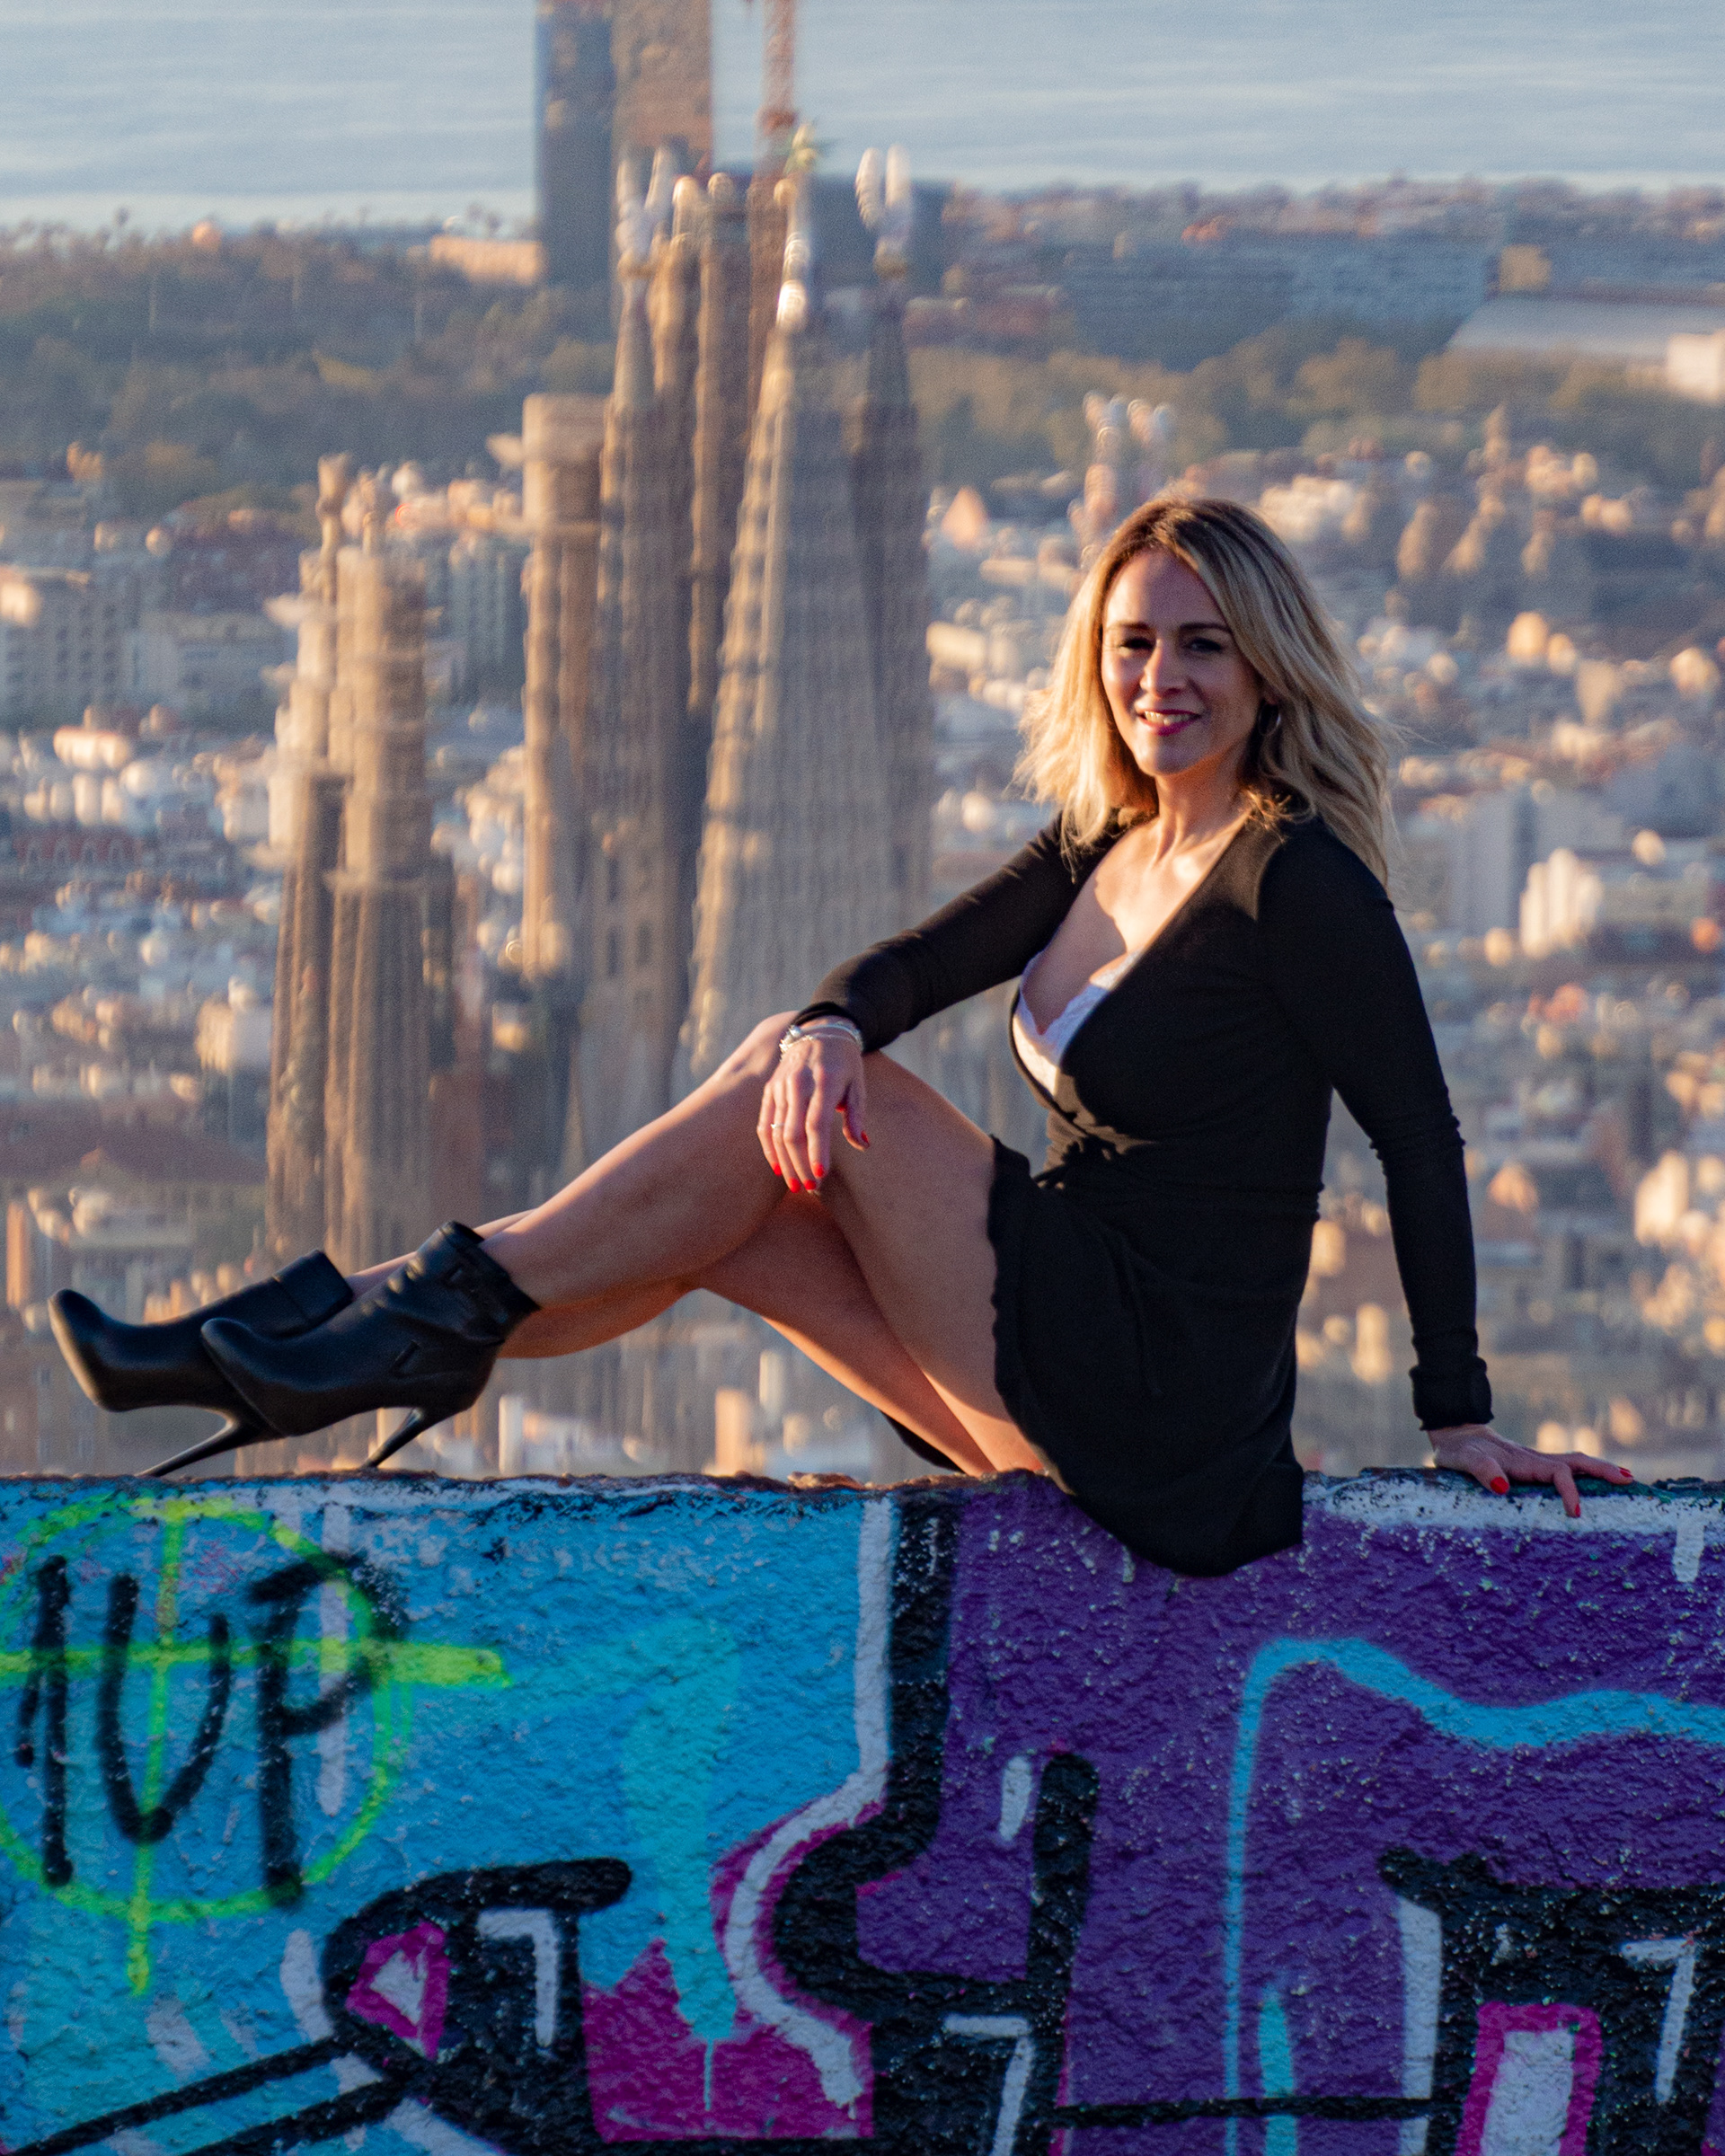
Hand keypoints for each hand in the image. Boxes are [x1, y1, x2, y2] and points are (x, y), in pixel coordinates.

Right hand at [757, 1030, 867, 1190]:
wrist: (820, 1030)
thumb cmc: (845, 1062)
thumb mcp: (858, 1084)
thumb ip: (856, 1115)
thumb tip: (862, 1145)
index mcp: (824, 1081)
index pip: (816, 1123)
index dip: (817, 1150)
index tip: (820, 1174)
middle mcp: (798, 1084)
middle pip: (793, 1132)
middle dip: (800, 1163)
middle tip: (809, 1186)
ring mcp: (781, 1086)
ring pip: (777, 1131)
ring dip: (785, 1161)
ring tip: (795, 1184)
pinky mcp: (770, 1089)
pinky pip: (765, 1123)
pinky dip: (769, 1147)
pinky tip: (777, 1167)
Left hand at [1428, 1422, 1633, 1518]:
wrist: (1455, 1435)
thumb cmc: (1458, 1451)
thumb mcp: (1462, 1460)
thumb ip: (1481, 1470)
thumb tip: (1504, 1487)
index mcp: (1523, 1460)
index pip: (1556, 1473)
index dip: (1569, 1491)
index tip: (1576, 1513)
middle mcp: (1535, 1459)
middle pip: (1577, 1462)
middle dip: (1603, 1471)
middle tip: (1630, 1481)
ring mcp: (1536, 1462)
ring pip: (1575, 1463)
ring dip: (1600, 1471)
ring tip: (1627, 1479)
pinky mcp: (1534, 1468)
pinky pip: (1566, 1470)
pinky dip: (1586, 1475)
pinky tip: (1597, 1486)